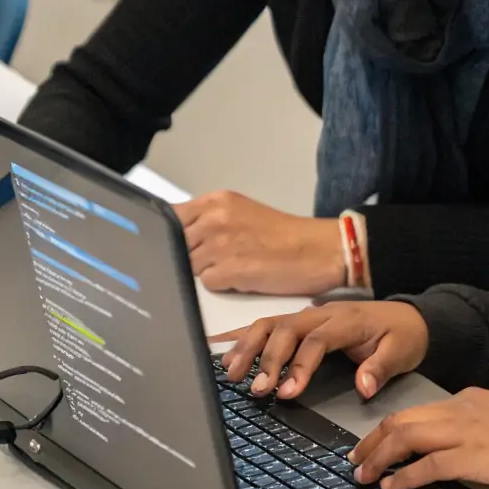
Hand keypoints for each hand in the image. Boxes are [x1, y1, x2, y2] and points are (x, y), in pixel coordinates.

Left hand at [174, 192, 343, 294]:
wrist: (321, 250)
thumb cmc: (285, 236)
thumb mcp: (241, 214)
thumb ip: (208, 221)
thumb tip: (174, 239)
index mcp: (217, 201)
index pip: (169, 218)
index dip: (167, 237)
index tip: (175, 247)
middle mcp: (215, 218)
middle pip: (176, 246)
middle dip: (189, 257)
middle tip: (217, 262)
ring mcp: (221, 243)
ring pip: (189, 267)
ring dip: (207, 273)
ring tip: (235, 268)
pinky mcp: (232, 269)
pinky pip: (208, 284)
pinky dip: (222, 287)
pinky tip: (243, 279)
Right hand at [211, 300, 428, 401]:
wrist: (408, 316)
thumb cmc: (402, 336)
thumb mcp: (402, 352)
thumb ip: (381, 368)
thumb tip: (363, 387)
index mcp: (347, 321)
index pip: (316, 340)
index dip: (299, 366)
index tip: (287, 394)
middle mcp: (322, 314)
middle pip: (286, 329)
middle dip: (267, 359)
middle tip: (255, 390)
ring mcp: (308, 315)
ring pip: (270, 323)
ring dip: (248, 346)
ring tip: (231, 374)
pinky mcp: (300, 321)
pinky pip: (266, 324)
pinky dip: (242, 335)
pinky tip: (221, 348)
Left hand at [349, 389, 488, 488]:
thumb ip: (475, 427)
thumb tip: (450, 447)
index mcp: (469, 399)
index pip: (417, 411)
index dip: (389, 429)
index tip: (374, 444)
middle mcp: (462, 409)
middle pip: (402, 419)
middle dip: (372, 440)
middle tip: (355, 459)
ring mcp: (467, 431)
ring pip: (407, 436)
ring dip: (379, 457)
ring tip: (364, 474)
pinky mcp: (474, 457)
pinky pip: (429, 465)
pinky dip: (405, 475)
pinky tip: (392, 486)